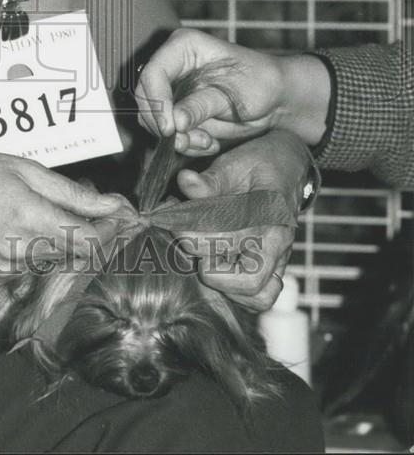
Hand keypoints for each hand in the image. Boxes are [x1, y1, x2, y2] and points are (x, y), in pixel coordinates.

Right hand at [0, 149, 123, 285]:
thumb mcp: (27, 169)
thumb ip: (73, 193)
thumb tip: (112, 205)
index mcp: (33, 220)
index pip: (92, 242)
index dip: (114, 230)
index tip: (124, 215)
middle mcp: (22, 252)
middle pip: (76, 251)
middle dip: (89, 228)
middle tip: (90, 202)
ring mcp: (7, 269)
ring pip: (54, 258)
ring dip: (60, 237)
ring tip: (45, 206)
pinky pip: (29, 264)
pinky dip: (34, 246)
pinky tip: (18, 224)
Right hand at [136, 27, 330, 155]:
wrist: (274, 99)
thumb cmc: (261, 83)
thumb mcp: (234, 94)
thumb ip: (202, 105)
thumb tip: (175, 121)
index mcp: (184, 46)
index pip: (154, 72)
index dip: (156, 102)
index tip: (170, 128)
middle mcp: (172, 65)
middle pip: (145, 96)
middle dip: (163, 124)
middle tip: (186, 141)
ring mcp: (172, 88)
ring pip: (152, 117)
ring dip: (176, 137)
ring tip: (206, 141)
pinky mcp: (176, 109)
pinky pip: (166, 131)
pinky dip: (184, 143)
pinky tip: (208, 141)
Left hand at [174, 130, 308, 311]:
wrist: (289, 164)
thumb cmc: (258, 163)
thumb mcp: (234, 163)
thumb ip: (209, 179)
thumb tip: (184, 181)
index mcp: (269, 214)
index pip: (229, 239)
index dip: (192, 232)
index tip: (172, 216)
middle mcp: (278, 243)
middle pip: (245, 277)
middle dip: (205, 259)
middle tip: (182, 235)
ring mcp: (279, 260)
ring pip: (257, 296)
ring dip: (222, 283)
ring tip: (200, 254)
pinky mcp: (275, 269)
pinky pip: (261, 297)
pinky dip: (237, 293)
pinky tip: (215, 267)